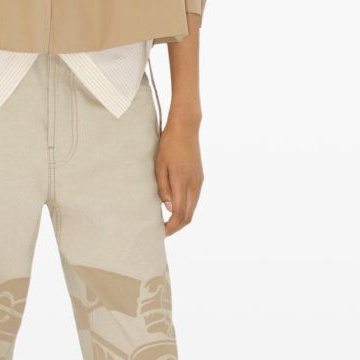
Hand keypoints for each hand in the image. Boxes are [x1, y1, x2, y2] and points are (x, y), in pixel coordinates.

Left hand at [155, 115, 202, 235]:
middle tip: (162, 231)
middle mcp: (194, 185)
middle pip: (188, 216)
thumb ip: (163, 188)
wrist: (186, 128)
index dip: (170, 227)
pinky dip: (186, 209)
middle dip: (176, 227)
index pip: (179, 213)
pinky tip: (174, 208)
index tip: (160, 232)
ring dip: (181, 219)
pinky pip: (194, 200)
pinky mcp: (199, 178)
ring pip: (192, 209)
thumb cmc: (168, 145)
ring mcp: (199, 182)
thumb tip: (167, 208)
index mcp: (182, 182)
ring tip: (167, 222)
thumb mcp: (159, 166)